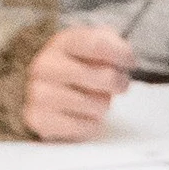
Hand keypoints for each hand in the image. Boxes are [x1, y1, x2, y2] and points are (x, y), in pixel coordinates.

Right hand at [20, 25, 134, 141]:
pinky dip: (90, 125)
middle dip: (118, 83)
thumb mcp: (94, 47)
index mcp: (62, 43)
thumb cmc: (78, 68)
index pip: (97, 45)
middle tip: (118, 85)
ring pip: (96, 105)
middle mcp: (45, 65)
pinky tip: (83, 116)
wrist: (46, 93)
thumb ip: (112, 43)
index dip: (122, 55)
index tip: (130, 62)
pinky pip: (83, 127)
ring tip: (95, 101)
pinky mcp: (38, 119)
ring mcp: (38, 92)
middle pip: (105, 78)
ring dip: (102, 106)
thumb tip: (125, 56)